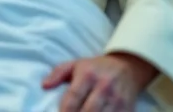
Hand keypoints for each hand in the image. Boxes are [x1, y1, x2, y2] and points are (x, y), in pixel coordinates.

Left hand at [42, 53, 156, 111]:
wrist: (128, 67)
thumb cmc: (96, 68)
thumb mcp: (76, 64)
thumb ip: (57, 74)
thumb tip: (44, 86)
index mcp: (88, 75)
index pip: (73, 97)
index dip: (64, 111)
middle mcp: (104, 87)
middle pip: (88, 111)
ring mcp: (117, 99)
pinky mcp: (127, 109)